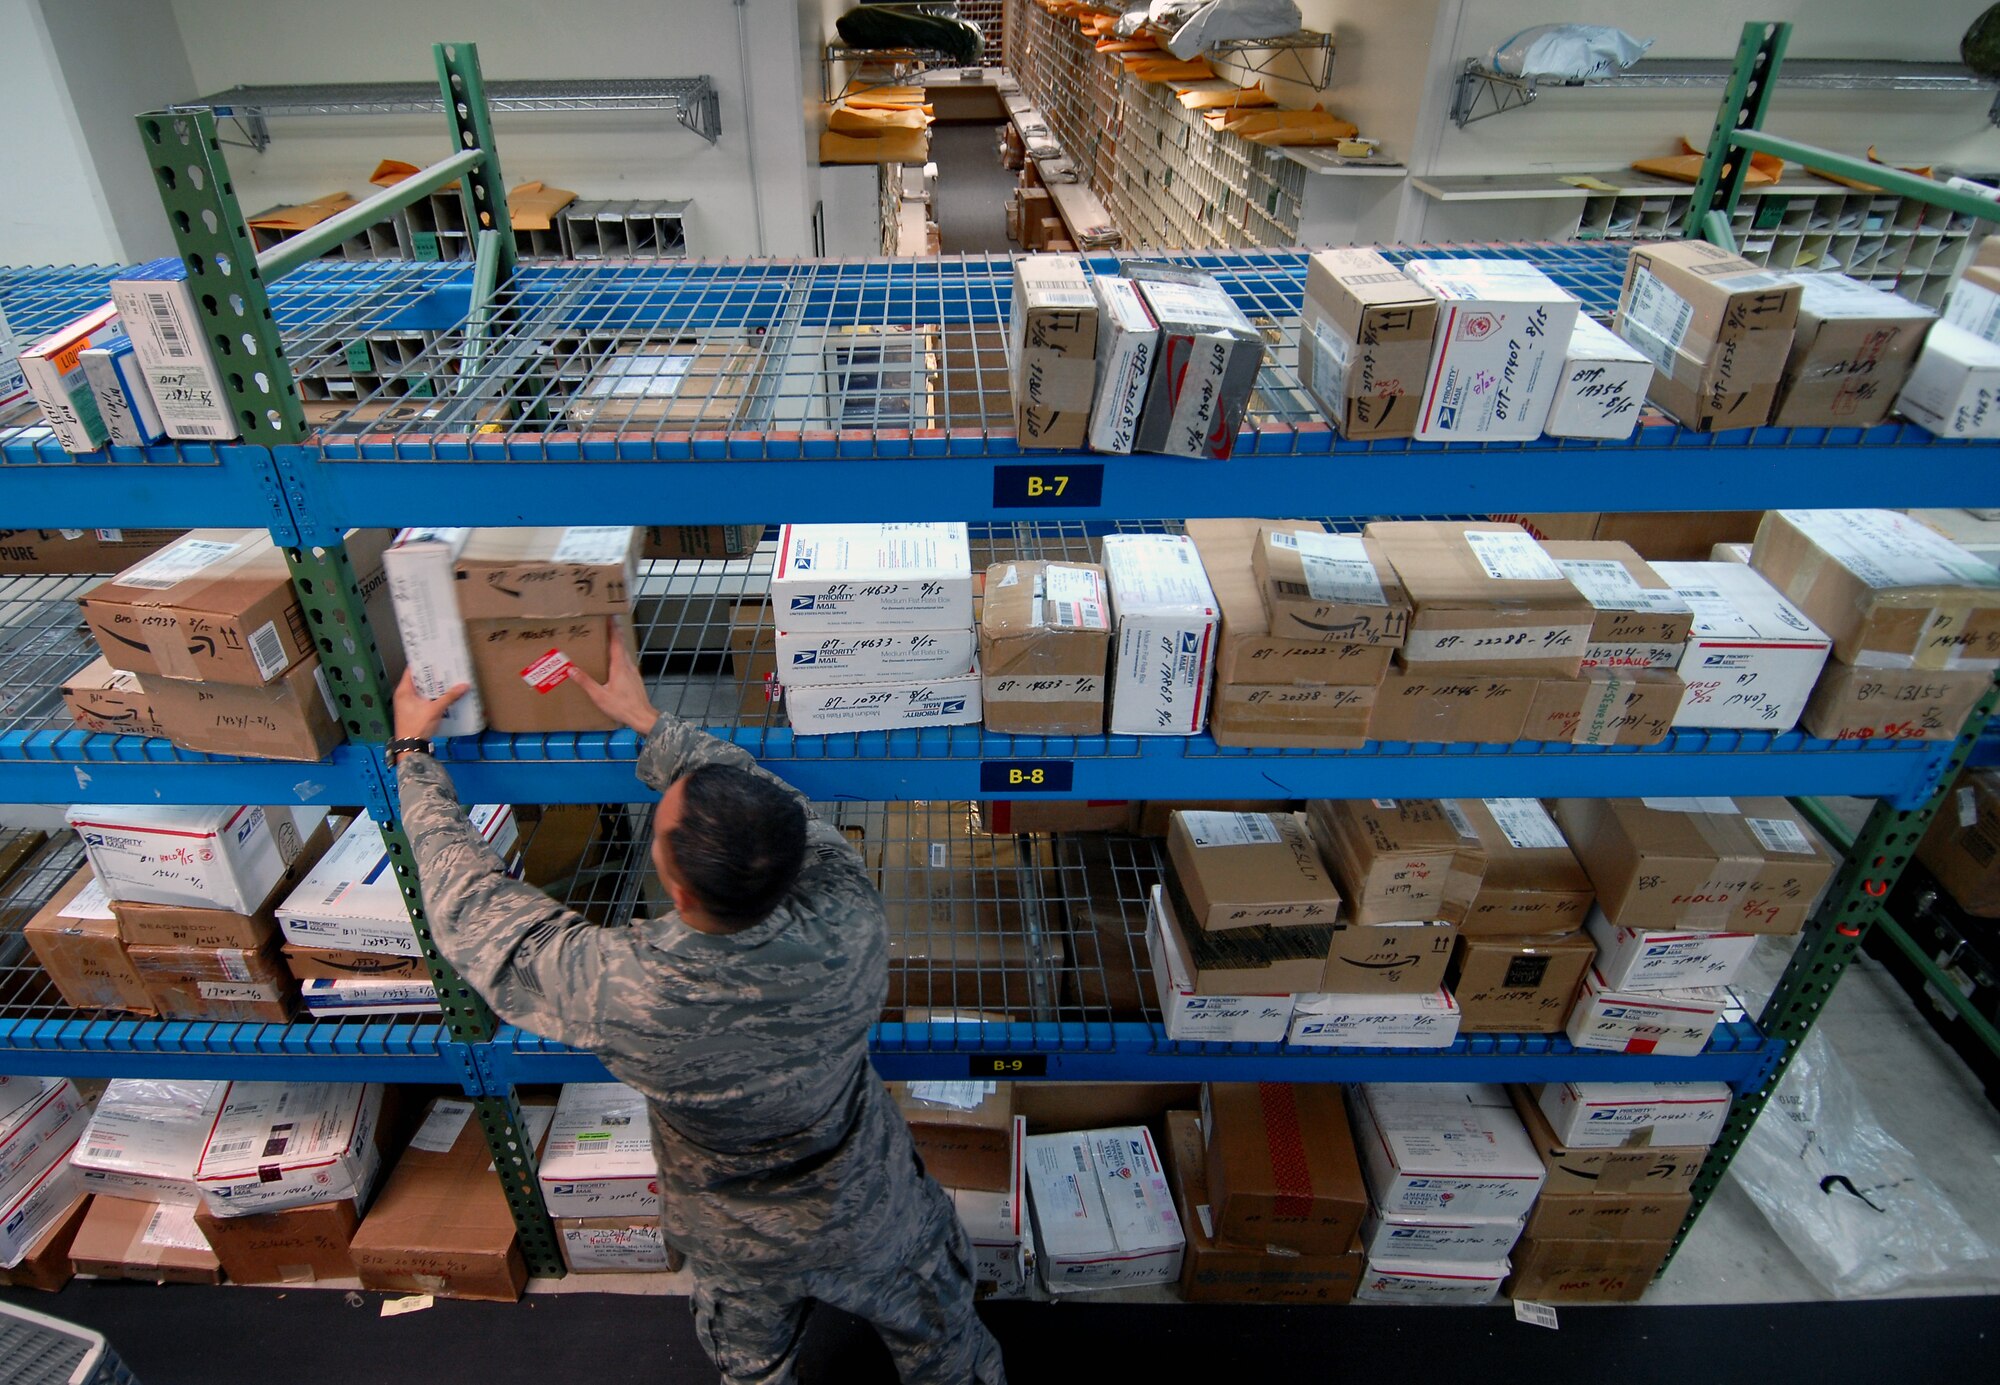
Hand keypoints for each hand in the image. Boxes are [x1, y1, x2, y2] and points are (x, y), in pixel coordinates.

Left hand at [394, 669, 470, 741]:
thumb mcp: (435, 709)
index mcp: (403, 691)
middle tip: (444, 668)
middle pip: (418, 680)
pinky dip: (432, 696)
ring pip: (422, 690)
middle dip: (431, 675)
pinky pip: (423, 699)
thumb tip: (464, 685)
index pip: (411, 670)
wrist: (412, 747)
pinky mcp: (413, 712)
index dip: (422, 663)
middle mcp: (403, 695)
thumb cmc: (418, 725)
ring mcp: (407, 704)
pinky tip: (444, 695)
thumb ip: (449, 697)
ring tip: (446, 679)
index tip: (434, 658)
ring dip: (433, 687)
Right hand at [570, 618, 657, 733]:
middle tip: (603, 623)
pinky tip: (611, 662)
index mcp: (620, 666)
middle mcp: (628, 665)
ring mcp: (633, 672)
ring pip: (623, 653)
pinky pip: (625, 662)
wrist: (642, 717)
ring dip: (615, 644)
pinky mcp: (634, 679)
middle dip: (613, 632)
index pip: (616, 641)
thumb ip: (585, 682)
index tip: (609, 615)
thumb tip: (571, 669)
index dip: (613, 627)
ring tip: (605, 640)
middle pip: (620, 644)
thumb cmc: (622, 707)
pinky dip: (617, 656)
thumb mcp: (599, 696)